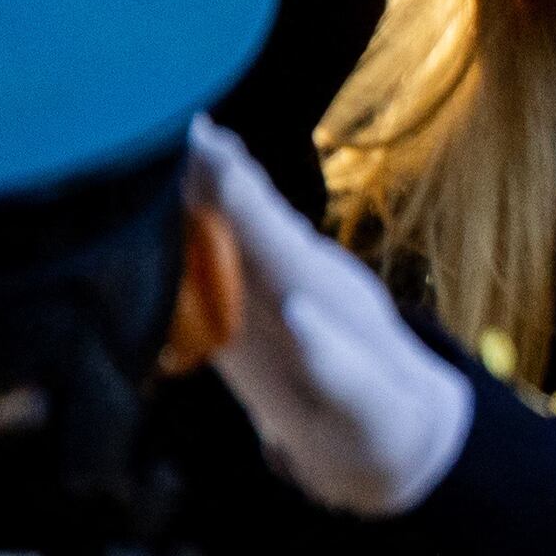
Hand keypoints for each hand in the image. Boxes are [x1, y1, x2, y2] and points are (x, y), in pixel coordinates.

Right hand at [186, 121, 473, 513]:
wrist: (393, 437)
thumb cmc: (381, 427)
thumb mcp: (369, 410)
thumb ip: (337, 367)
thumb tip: (300, 314)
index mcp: (322, 296)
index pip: (274, 236)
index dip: (239, 194)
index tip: (208, 149)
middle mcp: (295, 276)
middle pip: (249, 213)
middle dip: (211, 167)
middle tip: (168, 117)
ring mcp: (271, 285)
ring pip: (232, 220)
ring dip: (199, 178)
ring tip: (162, 131)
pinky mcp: (249, 305)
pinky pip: (216, 249)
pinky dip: (191, 212)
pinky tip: (162, 182)